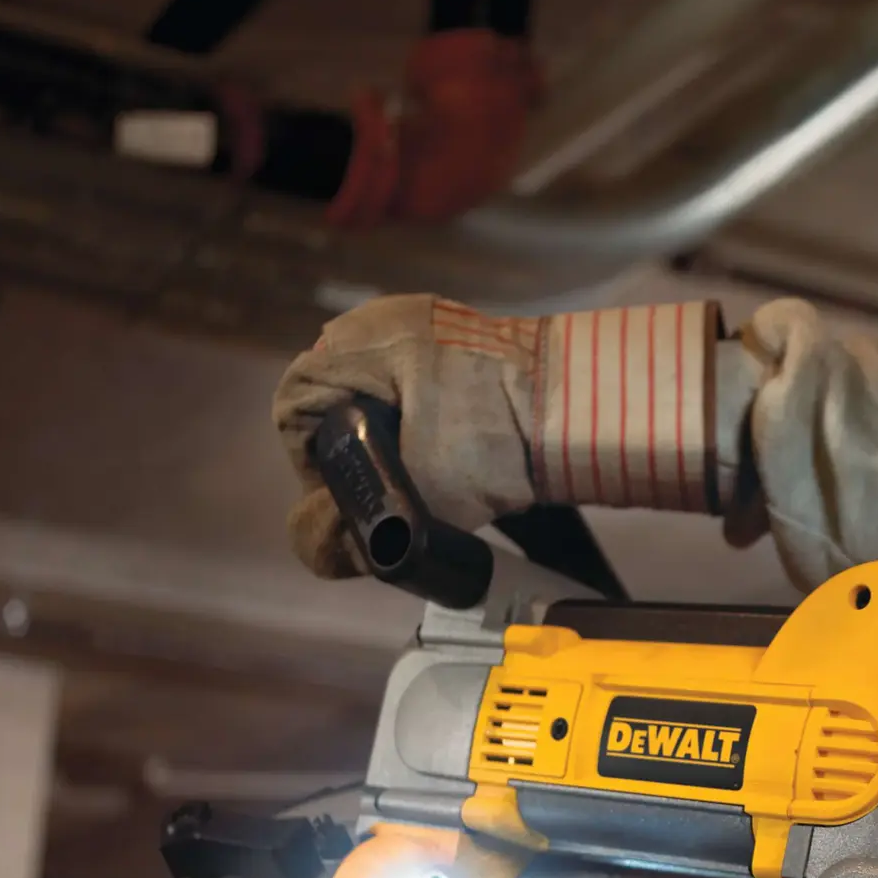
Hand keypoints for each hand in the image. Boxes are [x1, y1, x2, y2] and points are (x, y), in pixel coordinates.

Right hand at [274, 295, 537, 576]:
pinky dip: (422, 420)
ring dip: (387, 437)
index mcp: (357, 343)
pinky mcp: (464, 340)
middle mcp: (382, 321)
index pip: (296, 401)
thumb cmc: (495, 438)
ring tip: (418, 476)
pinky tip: (447, 450)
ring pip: (378, 391)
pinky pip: (418, 383)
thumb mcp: (420, 496)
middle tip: (383, 492)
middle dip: (350, 450)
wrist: (582, 408)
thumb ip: (365, 530)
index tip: (339, 495)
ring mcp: (426, 322)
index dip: (307, 459)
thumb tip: (329, 556)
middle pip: (335, 396)